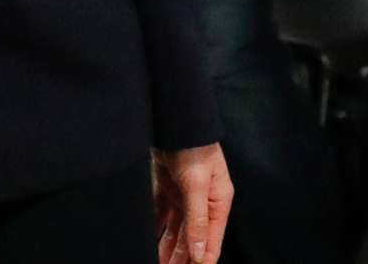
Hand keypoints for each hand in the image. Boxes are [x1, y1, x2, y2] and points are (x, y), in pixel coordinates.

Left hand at [154, 143, 233, 263]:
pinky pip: (162, 216)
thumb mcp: (196, 185)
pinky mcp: (168, 189)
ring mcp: (185, 197)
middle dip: (181, 258)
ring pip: (176, 231)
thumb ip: (198, 220)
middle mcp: (203, 203)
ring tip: (156, 263)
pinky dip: (157, 230)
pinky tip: (148, 242)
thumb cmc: (193, 147)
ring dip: (166, 249)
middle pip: (192, 239)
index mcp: (218, 203)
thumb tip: (199, 253)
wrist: (174, 118)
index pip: (211, 241)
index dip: (202, 261)